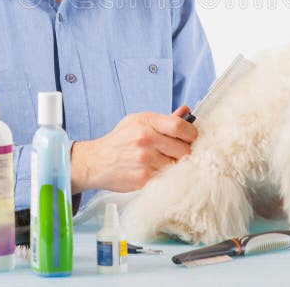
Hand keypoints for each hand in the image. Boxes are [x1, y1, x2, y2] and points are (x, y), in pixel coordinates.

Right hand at [70, 106, 195, 192]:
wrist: (97, 161)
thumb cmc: (120, 140)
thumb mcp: (138, 121)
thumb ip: (164, 119)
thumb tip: (186, 111)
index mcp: (146, 122)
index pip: (180, 126)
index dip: (192, 134)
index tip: (192, 138)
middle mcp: (146, 139)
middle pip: (184, 149)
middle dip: (186, 152)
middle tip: (180, 153)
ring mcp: (145, 160)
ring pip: (177, 165)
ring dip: (176, 165)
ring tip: (166, 162)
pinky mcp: (143, 178)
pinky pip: (167, 177)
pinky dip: (167, 176)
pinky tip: (159, 171)